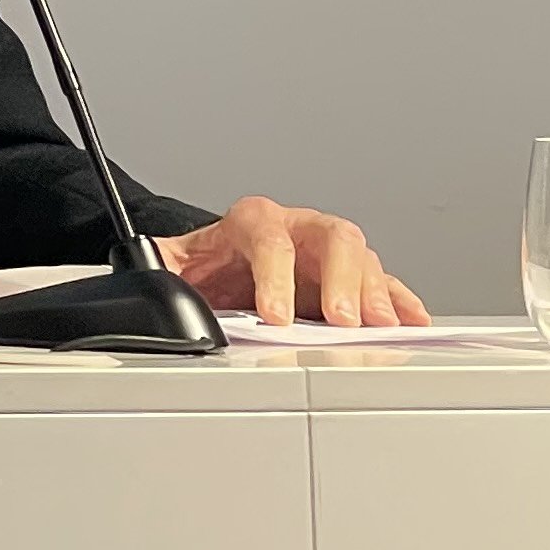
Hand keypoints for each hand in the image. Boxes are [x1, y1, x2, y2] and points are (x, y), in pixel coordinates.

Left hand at [159, 197, 427, 327]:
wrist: (226, 263)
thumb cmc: (210, 264)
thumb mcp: (178, 264)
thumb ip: (159, 266)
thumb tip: (136, 272)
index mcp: (253, 222)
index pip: (267, 238)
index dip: (274, 277)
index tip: (275, 317)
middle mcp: (298, 228)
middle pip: (330, 237)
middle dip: (339, 280)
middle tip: (341, 321)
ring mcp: (329, 252)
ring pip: (362, 258)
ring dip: (374, 293)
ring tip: (379, 328)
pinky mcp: (354, 277)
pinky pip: (386, 283)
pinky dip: (402, 302)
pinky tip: (413, 323)